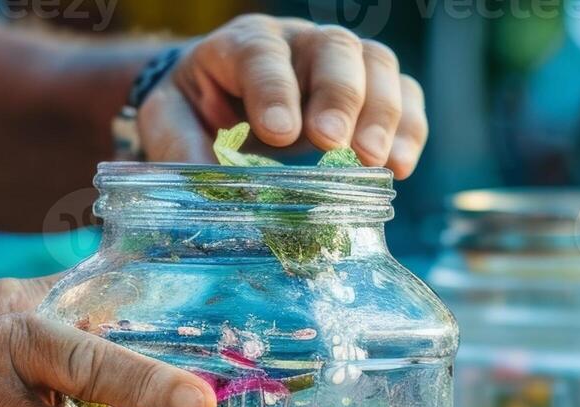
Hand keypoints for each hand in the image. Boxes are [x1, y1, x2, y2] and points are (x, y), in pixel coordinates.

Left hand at [140, 15, 428, 177]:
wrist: (217, 102)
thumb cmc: (195, 111)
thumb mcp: (170, 124)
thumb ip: (181, 149)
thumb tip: (209, 190)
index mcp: (244, 44)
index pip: (263, 54)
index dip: (274, 90)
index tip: (279, 134)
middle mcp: (299, 43)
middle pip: (334, 49)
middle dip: (338, 97)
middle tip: (334, 144)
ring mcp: (341, 63)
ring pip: (377, 64)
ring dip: (381, 114)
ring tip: (373, 162)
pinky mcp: (371, 90)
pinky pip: (404, 95)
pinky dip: (409, 129)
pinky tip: (400, 167)